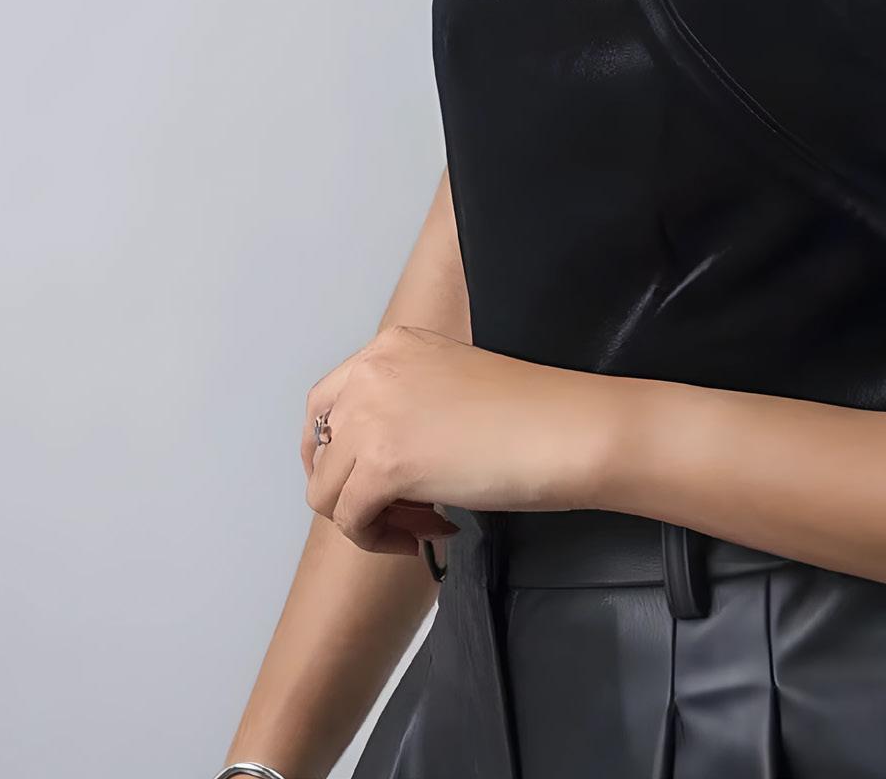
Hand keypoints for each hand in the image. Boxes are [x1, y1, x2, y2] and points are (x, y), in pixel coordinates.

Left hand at [302, 324, 620, 553]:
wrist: (566, 429)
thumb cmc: (527, 411)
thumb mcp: (448, 386)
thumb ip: (404, 404)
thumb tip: (376, 458)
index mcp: (391, 345)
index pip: (327, 404)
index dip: (341, 453)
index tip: (375, 482)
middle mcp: (371, 372)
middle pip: (319, 450)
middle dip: (346, 488)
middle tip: (395, 510)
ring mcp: (373, 416)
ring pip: (326, 492)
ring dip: (371, 519)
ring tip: (424, 523)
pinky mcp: (384, 464)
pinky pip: (350, 520)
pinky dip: (382, 540)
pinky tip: (435, 531)